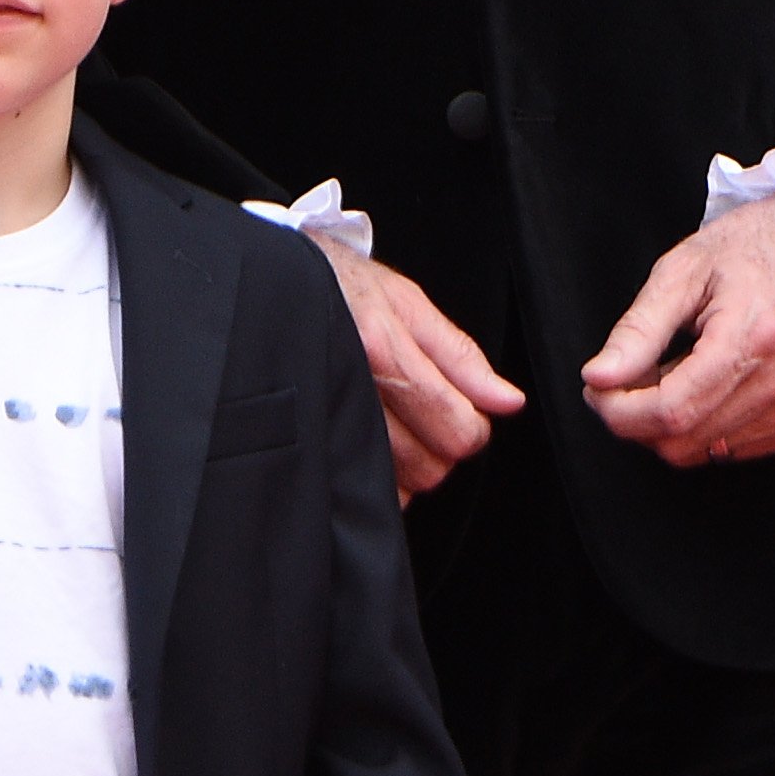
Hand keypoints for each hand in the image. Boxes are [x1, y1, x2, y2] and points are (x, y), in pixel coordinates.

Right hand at [310, 237, 524, 502]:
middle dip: (440, 448)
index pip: (454, 427)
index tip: (465, 412)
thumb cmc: (336, 284)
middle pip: (429, 466)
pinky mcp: (306, 445)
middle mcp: (350, 391)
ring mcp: (322, 423)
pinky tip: (370, 442)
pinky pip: (358, 491)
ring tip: (394, 423)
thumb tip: (508, 401)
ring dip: (408, 465)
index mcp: (380, 349)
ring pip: (397, 486)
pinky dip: (376, 477)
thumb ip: (460, 356)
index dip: (472, 427)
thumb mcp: (404, 300)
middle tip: (427, 414)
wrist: (265, 286)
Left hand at [580, 190, 774, 467]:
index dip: (619, 410)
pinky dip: (707, 426)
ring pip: (705, 452)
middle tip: (630, 373)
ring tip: (677, 367)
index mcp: (752, 340)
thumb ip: (639, 329)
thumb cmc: (760, 247)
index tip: (597, 387)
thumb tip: (598, 377)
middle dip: (638, 417)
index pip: (669, 412)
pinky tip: (709, 382)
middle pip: (682, 441)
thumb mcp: (686, 269)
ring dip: (673, 422)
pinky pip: (735, 450)